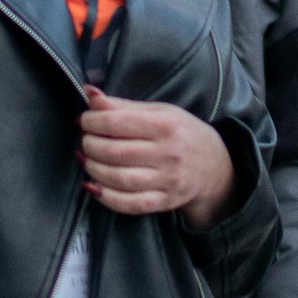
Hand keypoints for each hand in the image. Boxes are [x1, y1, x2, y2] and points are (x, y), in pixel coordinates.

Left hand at [78, 86, 236, 226]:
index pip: (118, 123)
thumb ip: (122, 105)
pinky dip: (107, 197)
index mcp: (164, 125)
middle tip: (84, 140)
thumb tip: (89, 93)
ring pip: (120, 179)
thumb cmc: (181, 132)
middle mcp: (167, 154)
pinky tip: (95, 186)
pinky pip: (131, 204)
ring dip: (94, 170)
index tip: (84, 120)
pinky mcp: (164, 202)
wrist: (214, 165)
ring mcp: (167, 181)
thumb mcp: (158, 111)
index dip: (93, 122)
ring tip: (87, 160)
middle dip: (90, 145)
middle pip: (115, 152)